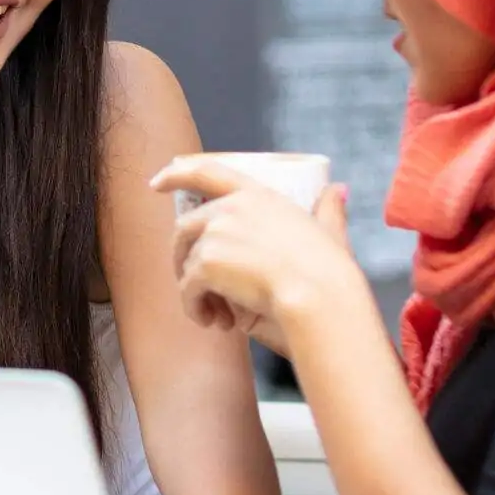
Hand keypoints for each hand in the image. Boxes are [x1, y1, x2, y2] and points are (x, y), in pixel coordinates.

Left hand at [148, 160, 374, 357]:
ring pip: (186, 263)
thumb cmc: (329, 271)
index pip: (207, 171)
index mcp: (257, 195)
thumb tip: (337, 189)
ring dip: (196, 291)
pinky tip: (215, 323)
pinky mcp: (205, 262)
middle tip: (204, 291)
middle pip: (186, 228)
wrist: (319, 296)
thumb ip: (329, 209)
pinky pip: (187, 289)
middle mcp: (230, 208)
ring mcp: (215, 233)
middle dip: (186, 259)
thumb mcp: (329, 231)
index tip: (157, 182)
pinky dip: (195, 308)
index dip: (177, 173)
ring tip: (219, 314)